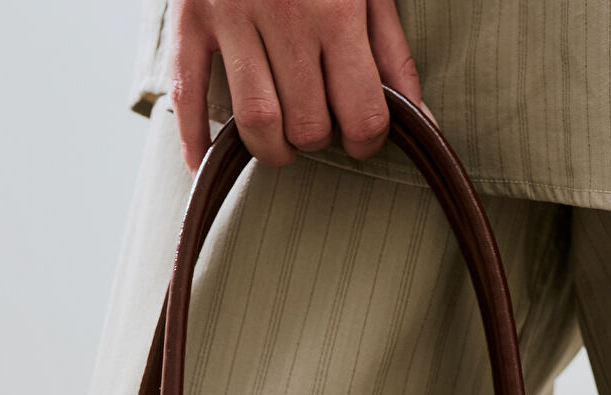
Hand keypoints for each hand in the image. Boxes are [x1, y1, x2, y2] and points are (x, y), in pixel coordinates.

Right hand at [169, 0, 423, 170]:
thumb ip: (393, 53)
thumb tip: (422, 122)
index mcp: (338, 9)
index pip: (362, 115)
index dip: (367, 140)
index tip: (360, 136)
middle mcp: (286, 15)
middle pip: (307, 126)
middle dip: (317, 139)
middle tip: (316, 122)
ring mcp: (232, 18)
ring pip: (256, 123)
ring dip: (272, 148)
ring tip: (279, 138)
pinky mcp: (190, 19)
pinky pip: (188, 97)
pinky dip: (195, 140)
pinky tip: (205, 162)